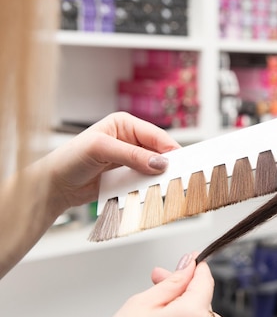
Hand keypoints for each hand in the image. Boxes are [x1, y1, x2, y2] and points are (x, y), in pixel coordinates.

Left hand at [45, 112, 180, 208]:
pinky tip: (153, 192)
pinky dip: (150, 188)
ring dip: (160, 178)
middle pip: (159, 152)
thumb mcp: (100, 149)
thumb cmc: (69, 160)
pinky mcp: (127, 177)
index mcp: (124, 124)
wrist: (55, 186)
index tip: (182, 163)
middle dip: (168, 164)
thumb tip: (159, 163)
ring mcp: (129, 160)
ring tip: (167, 186)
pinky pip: (145, 182)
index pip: (156, 135)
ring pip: (154, 169)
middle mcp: (129, 140)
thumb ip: (132, 155)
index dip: (170, 149)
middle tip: (178, 176)